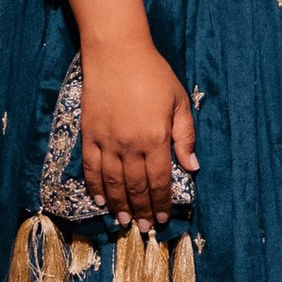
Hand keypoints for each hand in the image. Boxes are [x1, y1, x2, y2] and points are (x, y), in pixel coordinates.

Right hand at [80, 32, 197, 227]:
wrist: (117, 54)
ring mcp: (107, 141)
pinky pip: (91, 168)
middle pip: (135, 186)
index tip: (164, 217)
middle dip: (142, 210)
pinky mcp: (89, 134)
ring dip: (119, 204)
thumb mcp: (179, 102)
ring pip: (112, 182)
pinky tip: (99, 200)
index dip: (162, 201)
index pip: (159, 180)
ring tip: (125, 221)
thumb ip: (185, 136)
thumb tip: (192, 167)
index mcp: (155, 138)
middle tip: (146, 227)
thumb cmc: (153, 75)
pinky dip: (95, 186)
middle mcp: (130, 145)